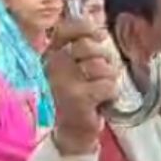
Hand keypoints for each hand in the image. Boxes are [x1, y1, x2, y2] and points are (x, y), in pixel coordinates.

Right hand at [44, 17, 120, 155]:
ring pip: (102, 67)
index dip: (86, 28)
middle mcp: (52, 65)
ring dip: (108, 79)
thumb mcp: (76, 67)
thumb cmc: (77, 95)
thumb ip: (83, 45)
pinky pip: (108, 85)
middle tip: (101, 74)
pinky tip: (102, 102)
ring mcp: (63, 81)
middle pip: (89, 47)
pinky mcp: (78, 98)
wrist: (72, 132)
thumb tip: (100, 28)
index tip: (99, 35)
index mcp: (50, 54)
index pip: (66, 29)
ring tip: (100, 90)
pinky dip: (111, 94)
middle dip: (104, 59)